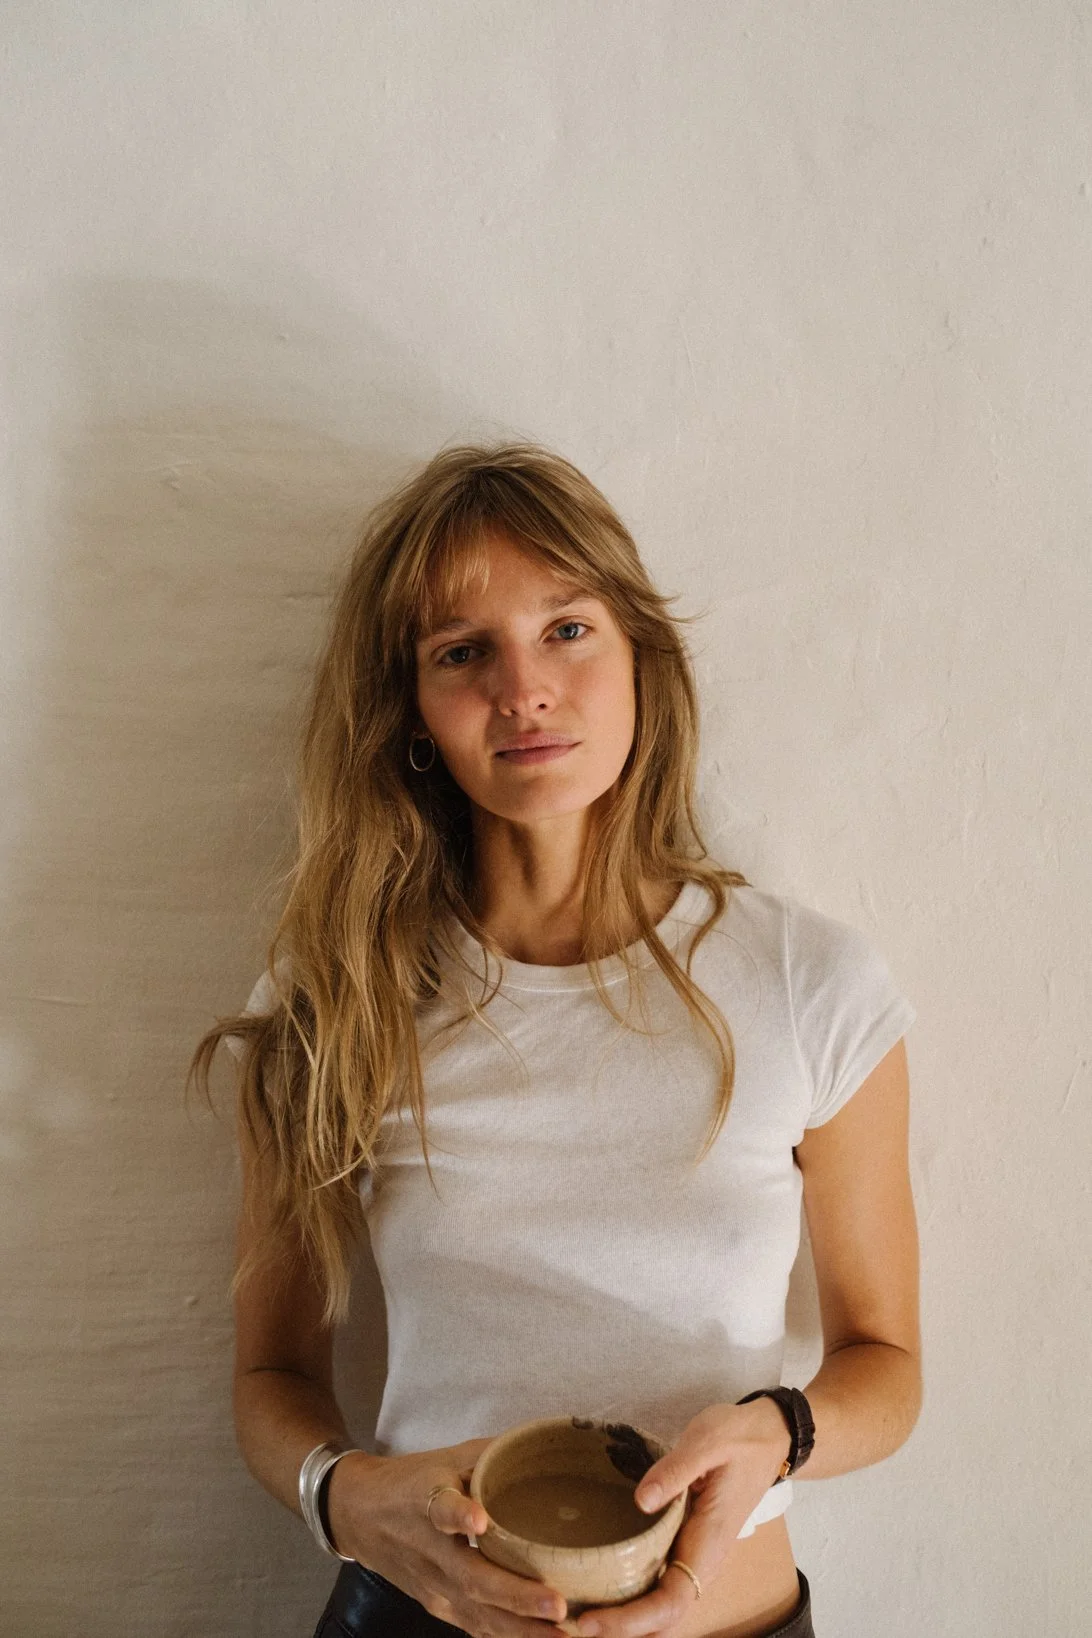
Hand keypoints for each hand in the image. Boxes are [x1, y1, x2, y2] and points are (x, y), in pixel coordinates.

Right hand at [325, 1437, 571, 1637]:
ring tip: (563, 1634)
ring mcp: (433, 1585)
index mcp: (426, 1499)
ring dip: (521, 1629)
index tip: (478, 1519)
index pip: (440, 1507)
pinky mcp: (438, 1607)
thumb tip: (548, 1443)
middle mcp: (428, 1550)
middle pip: (470, 1577)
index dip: (458, 1514)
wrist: (357, 1514)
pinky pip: (476, 1626)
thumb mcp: (448, 1456)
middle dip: (516, 1596)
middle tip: (558, 1604)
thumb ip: (494, 1454)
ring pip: (477, 1613)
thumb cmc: (414, 1479)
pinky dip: (509, 1637)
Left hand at [569, 1400, 790, 1636]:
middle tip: (570, 1623)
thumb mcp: (709, 1441)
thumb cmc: (740, 1439)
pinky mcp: (685, 1546)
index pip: (670, 1603)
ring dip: (624, 1620)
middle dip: (620, 1630)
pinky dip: (630, 1597)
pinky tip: (600, 1587)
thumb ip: (676, 1469)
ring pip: (659, 1608)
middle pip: (661, 1619)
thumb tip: (642, 1501)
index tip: (590, 1620)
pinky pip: (658, 1585)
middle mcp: (701, 1561)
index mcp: (708, 1542)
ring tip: (577, 1613)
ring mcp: (693, 1556)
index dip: (630, 1621)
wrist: (769, 1437)